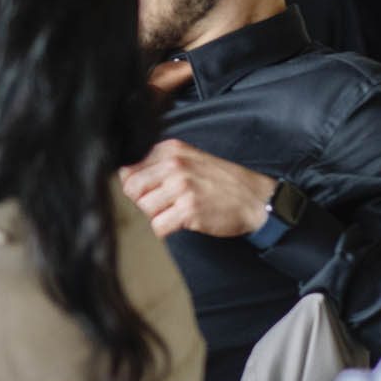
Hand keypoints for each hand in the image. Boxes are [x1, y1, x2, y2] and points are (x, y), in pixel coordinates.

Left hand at [119, 139, 274, 239]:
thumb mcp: (189, 160)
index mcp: (170, 150)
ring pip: (144, 209)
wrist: (254, 198)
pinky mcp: (189, 209)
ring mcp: (181, 186)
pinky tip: (181, 223)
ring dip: (157, 216)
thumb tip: (125, 178)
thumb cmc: (221, 181)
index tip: (149, 192)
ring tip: (176, 212)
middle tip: (163, 205)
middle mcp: (174, 164)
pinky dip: (166, 230)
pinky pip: (158, 226)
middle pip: (132, 189)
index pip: (129, 168)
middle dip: (143, 202)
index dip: (135, 185)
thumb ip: (160, 164)